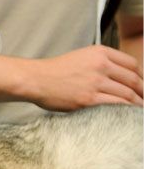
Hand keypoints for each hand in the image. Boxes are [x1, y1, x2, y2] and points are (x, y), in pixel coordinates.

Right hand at [28, 45, 142, 110]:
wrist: (35, 79)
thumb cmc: (54, 71)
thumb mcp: (80, 57)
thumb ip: (99, 62)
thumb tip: (119, 76)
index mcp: (99, 53)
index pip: (132, 64)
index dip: (141, 76)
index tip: (141, 85)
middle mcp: (100, 65)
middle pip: (134, 80)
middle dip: (143, 92)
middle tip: (143, 99)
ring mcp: (95, 82)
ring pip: (128, 94)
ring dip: (137, 104)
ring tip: (139, 109)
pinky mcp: (89, 99)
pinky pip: (117, 105)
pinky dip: (126, 111)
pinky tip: (128, 116)